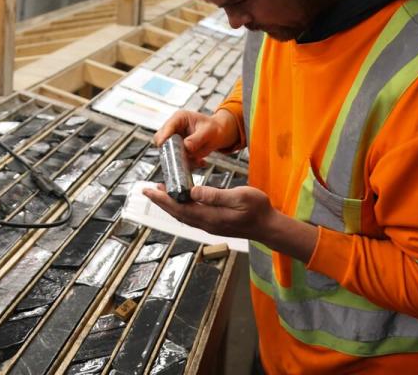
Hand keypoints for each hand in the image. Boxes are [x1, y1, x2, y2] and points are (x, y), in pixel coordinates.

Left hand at [143, 184, 275, 239]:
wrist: (269, 227)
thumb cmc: (258, 210)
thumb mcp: (239, 196)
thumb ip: (215, 195)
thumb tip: (193, 191)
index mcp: (210, 216)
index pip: (180, 207)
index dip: (163, 199)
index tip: (149, 190)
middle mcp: (206, 224)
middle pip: (177, 213)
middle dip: (161, 201)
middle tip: (147, 190)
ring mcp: (210, 226)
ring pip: (183, 216)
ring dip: (170, 205)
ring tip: (160, 193)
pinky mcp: (214, 224)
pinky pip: (190, 217)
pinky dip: (180, 208)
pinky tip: (180, 201)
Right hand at [153, 109, 240, 166]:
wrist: (219, 134)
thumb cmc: (214, 128)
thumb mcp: (208, 132)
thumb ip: (196, 139)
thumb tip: (186, 147)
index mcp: (179, 118)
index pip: (167, 127)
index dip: (164, 137)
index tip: (163, 147)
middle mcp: (174, 129)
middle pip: (161, 140)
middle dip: (171, 151)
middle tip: (184, 157)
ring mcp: (174, 140)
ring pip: (168, 152)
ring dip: (181, 159)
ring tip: (198, 160)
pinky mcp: (177, 150)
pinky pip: (177, 160)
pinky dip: (187, 163)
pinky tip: (200, 161)